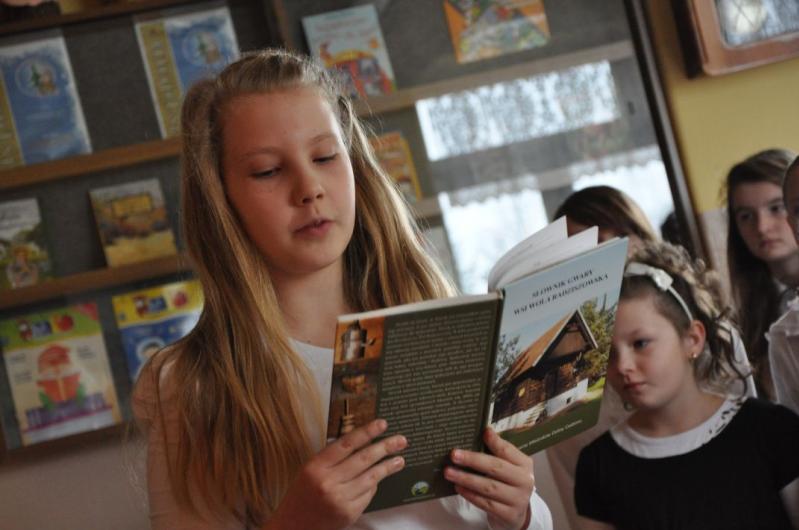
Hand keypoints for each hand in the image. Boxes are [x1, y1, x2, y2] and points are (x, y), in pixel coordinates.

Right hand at [267, 419, 406, 529]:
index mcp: (316, 467)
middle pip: (363, 459)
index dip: (366, 432)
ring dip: (387, 467)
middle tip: (401, 440)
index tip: (382, 424)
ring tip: (400, 459)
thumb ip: (332, 457)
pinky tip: (379, 479)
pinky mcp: (349, 514)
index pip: (346, 444)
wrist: (293, 527)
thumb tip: (362, 440)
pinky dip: (374, 485)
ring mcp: (340, 500)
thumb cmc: (302, 494)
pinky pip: (368, 494)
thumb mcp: (310, 470)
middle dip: (385, 447)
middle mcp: (328, 482)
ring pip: (370, 478)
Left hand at [444, 427, 533, 529]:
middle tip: (454, 455)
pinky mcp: (509, 515)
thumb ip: (497, 453)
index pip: (508, 451)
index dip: (495, 442)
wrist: (516, 513)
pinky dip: (470, 495)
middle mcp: (525, 481)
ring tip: (449, 472)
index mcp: (524, 464)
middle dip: (473, 460)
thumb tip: (482, 433)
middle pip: (496, 468)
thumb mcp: (508, 467)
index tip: (483, 432)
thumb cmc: (507, 483)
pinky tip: (458, 487)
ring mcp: (518, 500)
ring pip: (489, 487)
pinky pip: (486, 503)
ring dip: (466, 479)